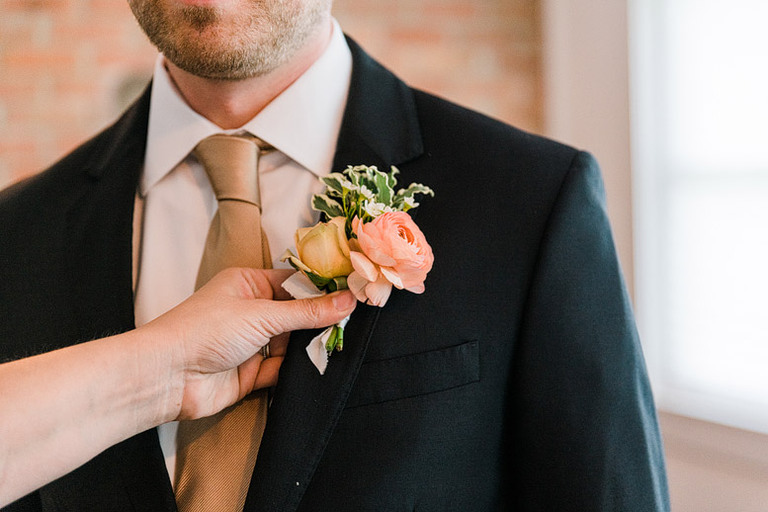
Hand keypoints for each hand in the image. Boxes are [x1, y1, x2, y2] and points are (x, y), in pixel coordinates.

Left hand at [141, 267, 355, 421]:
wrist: (168, 377)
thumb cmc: (206, 330)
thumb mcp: (263, 314)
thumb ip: (308, 312)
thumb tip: (348, 301)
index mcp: (249, 285)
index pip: (295, 282)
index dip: (323, 288)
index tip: (355, 291)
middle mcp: (251, 311)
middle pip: (297, 314)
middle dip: (320, 320)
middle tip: (355, 321)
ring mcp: (251, 344)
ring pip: (292, 343)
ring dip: (309, 346)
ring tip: (341, 344)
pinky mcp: (251, 374)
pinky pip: (282, 370)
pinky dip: (296, 371)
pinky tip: (317, 368)